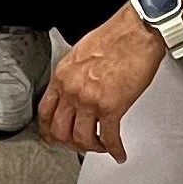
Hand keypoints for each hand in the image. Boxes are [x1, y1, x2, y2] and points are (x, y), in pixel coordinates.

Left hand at [37, 9, 163, 158]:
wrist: (137, 32)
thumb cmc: (115, 37)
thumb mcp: (81, 53)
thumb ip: (73, 75)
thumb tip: (75, 89)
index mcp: (63, 76)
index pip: (45, 112)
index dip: (49, 130)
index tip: (54, 137)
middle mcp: (72, 89)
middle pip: (60, 131)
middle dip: (70, 144)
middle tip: (79, 146)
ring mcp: (90, 100)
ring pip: (82, 139)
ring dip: (92, 148)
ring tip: (101, 147)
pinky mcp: (112, 107)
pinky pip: (109, 138)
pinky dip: (114, 150)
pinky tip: (118, 152)